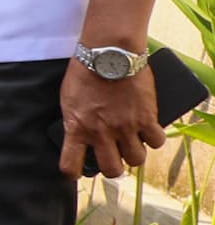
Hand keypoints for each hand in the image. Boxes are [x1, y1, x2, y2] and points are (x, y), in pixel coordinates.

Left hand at [61, 56, 164, 178]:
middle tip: (114, 156)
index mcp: (76, 129)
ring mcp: (126, 127)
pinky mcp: (147, 117)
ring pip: (136, 160)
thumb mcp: (68, 100)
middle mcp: (101, 133)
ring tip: (132, 143)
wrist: (109, 53)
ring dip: (135, 154)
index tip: (78, 168)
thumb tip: (80, 135)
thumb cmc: (85, 72)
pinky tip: (149, 131)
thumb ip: (76, 121)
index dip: (74, 172)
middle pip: (112, 169)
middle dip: (113, 167)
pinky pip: (157, 141)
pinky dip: (154, 139)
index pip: (70, 166)